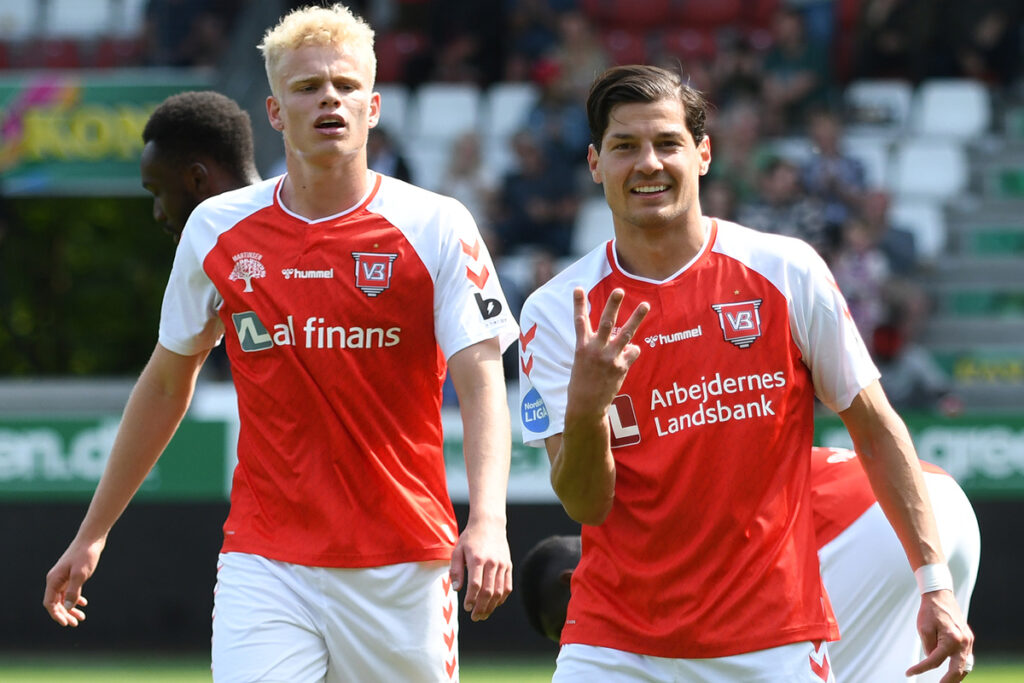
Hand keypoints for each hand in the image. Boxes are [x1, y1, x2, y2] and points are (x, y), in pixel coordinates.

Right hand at [43, 537, 104, 626]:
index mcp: (53, 580)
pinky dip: (75, 598)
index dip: (57, 615)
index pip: (50, 603)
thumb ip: (73, 591)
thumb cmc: (85, 555)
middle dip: (65, 614)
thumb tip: (67, 607)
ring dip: (71, 608)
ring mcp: (63, 577)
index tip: (66, 623)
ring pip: (63, 598)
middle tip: (76, 623)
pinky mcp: (71, 574)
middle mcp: (55, 580)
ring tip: (81, 617)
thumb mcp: (80, 574)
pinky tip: (84, 603)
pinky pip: (69, 591)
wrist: (92, 539)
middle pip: (56, 603)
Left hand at [448, 516, 511, 621]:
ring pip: (499, 591)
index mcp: (477, 559)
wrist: (489, 524)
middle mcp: (492, 563)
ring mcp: (503, 565)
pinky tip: (494, 604)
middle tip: (474, 617)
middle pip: (489, 592)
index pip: (476, 585)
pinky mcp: (508, 566)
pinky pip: (507, 586)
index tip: (466, 608)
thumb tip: (456, 589)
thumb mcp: (457, 550)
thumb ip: (456, 570)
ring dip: (492, 606)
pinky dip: (501, 598)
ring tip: (483, 614)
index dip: (471, 599)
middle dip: (481, 607)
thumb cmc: (470, 538)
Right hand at [566, 287, 648, 419]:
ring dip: (636, 318)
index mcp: (582, 347)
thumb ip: (596, 348)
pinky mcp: (620, 367)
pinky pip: (632, 353)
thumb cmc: (581, 384)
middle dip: (613, 305)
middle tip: (620, 290)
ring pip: (625, 333)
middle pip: (606, 322)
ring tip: (645, 304)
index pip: (579, 321)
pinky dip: (632, 351)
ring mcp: (609, 358)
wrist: (586, 406)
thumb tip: (617, 342)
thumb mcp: (581, 363)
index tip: (578, 287)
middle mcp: (595, 350)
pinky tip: (629, 353)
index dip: (579, 304)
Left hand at [906, 589, 974, 681]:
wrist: (940, 595)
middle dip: (948, 681)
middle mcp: (963, 642)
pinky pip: (966, 657)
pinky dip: (960, 666)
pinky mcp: (968, 638)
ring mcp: (968, 641)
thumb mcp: (923, 628)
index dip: (920, 668)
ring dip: (956, 676)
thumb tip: (931, 659)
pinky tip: (953, 672)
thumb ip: (928, 647)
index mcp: (951, 639)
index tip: (909, 673)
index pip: (934, 661)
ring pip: (965, 666)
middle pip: (957, 670)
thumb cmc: (930, 610)